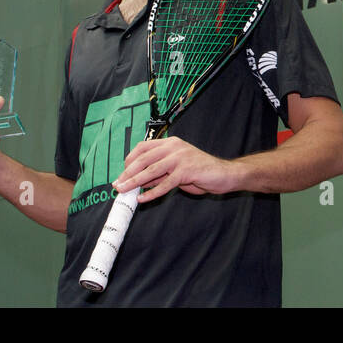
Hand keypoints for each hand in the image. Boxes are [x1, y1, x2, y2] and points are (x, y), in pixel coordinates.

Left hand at [113, 137, 244, 202]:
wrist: (224, 174)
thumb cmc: (201, 172)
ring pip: (151, 170)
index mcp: (170, 143)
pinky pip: (165, 183)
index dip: (130, 160)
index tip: (122, 173)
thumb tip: (139, 181)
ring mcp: (180, 158)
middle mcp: (174, 147)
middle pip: (143, 159)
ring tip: (124, 191)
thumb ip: (159, 173)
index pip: (143, 148)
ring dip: (135, 182)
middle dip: (128, 173)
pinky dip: (152, 192)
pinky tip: (143, 199)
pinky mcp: (187, 171)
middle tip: (118, 185)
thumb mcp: (176, 170)